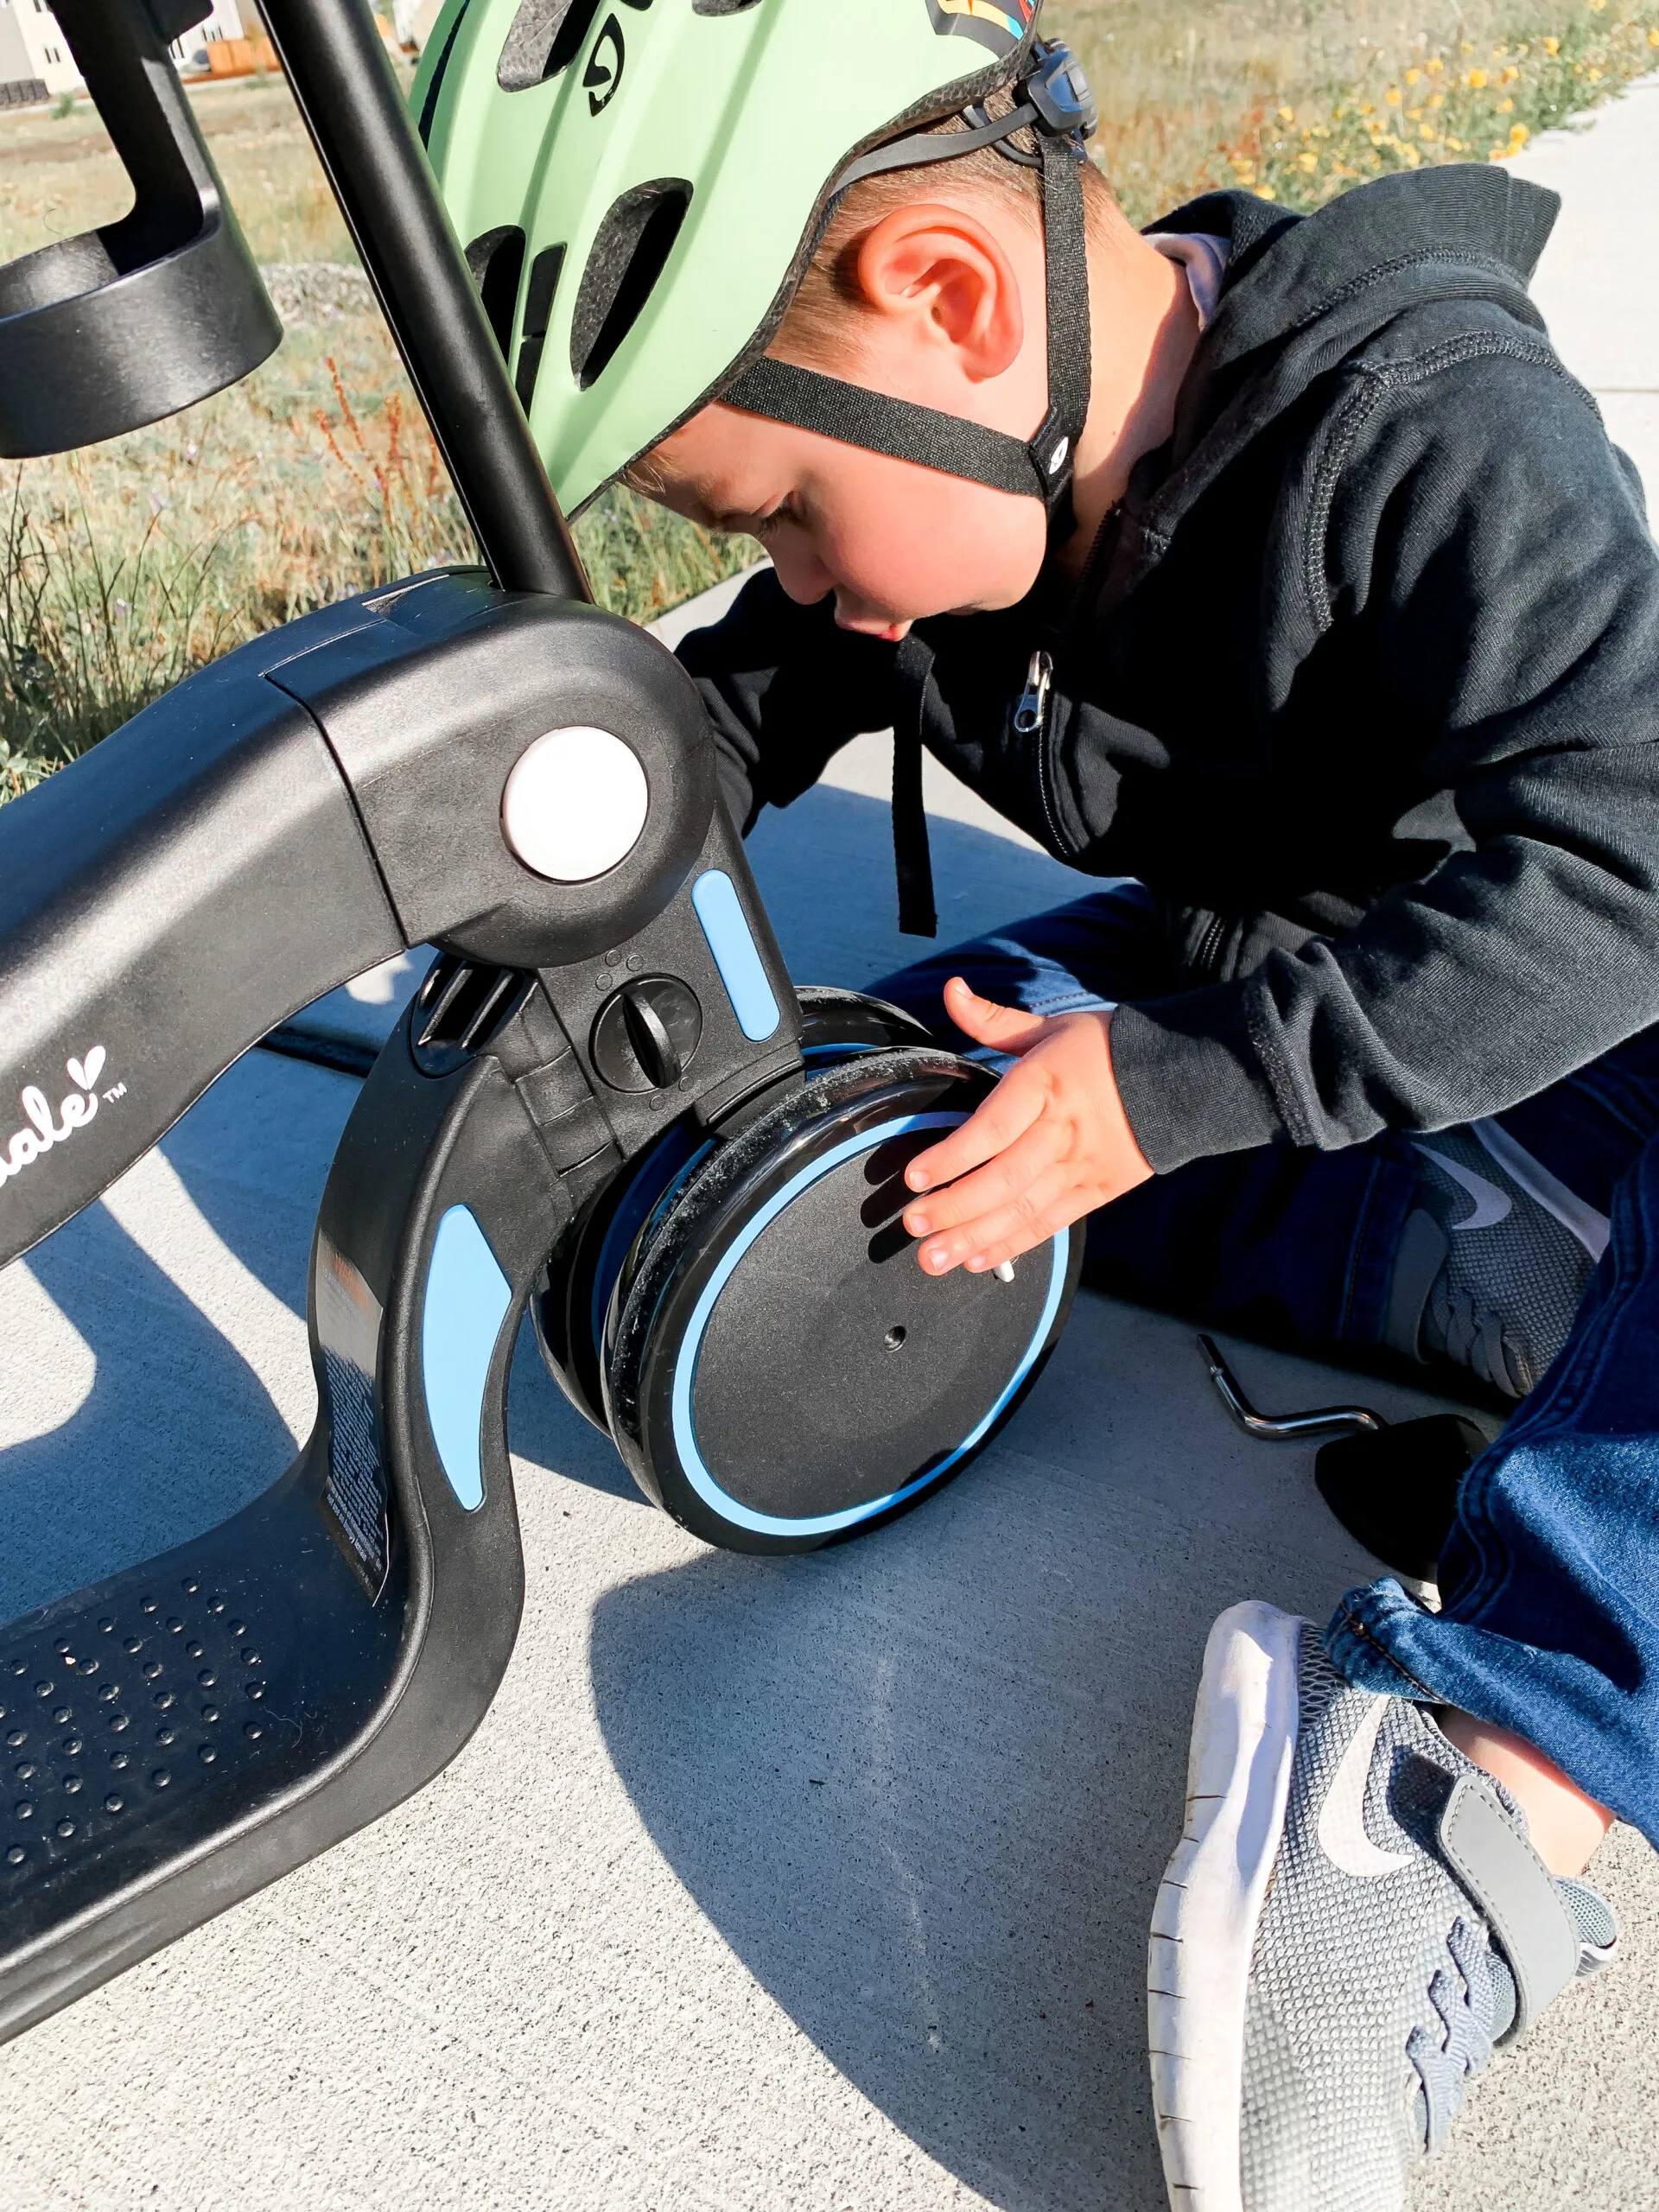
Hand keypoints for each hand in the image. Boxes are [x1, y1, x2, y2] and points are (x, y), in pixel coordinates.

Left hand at [902, 976, 1152, 1274]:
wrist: (1184, 1077)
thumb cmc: (1105, 1049)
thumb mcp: (1051, 1026)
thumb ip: (994, 1020)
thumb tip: (952, 991)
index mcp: (1046, 1084)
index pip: (992, 1128)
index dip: (952, 1157)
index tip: (915, 1177)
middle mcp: (1062, 1131)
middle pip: (1003, 1179)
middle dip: (954, 1207)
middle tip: (913, 1224)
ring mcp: (1081, 1166)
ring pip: (1022, 1210)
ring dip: (974, 1237)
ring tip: (933, 1258)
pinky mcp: (1098, 1192)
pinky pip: (1050, 1224)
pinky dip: (1012, 1245)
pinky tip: (977, 1260)